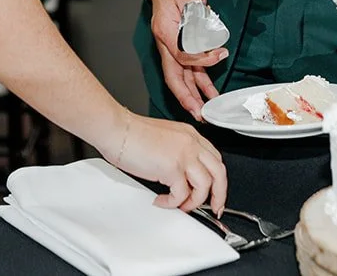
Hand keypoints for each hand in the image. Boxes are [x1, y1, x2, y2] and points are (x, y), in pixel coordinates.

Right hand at [110, 111, 227, 213]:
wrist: (117, 129)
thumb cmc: (131, 133)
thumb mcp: (164, 138)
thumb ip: (178, 153)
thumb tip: (181, 176)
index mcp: (190, 135)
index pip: (214, 159)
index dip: (217, 178)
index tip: (214, 191)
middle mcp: (191, 143)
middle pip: (219, 172)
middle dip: (219, 195)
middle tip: (214, 207)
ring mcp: (184, 155)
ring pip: (204, 187)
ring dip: (194, 202)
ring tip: (180, 205)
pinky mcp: (172, 168)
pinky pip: (181, 195)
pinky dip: (172, 203)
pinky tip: (161, 200)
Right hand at [149, 0, 226, 119]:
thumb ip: (197, 18)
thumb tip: (206, 41)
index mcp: (165, 31)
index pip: (181, 55)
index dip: (200, 60)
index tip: (218, 55)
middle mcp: (165, 42)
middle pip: (173, 75)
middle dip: (186, 97)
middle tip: (199, 114)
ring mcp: (171, 45)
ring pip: (181, 75)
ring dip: (194, 93)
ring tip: (207, 110)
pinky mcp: (180, 45)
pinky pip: (188, 68)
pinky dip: (199, 81)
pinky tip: (209, 92)